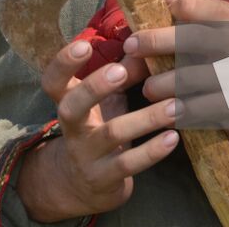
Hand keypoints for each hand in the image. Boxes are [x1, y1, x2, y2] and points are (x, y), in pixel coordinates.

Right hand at [15, 38, 178, 220]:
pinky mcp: (103, 179)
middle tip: (120, 71)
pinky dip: (152, 151)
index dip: (63, 63)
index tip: (84, 44)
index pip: (52, 81)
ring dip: (146, 118)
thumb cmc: (99, 127)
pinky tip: (173, 137)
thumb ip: (124, 71)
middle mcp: (72, 129)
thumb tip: (147, 44)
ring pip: (112, 134)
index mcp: (67, 102)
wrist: (83, 185)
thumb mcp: (107, 98)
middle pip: (72, 107)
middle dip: (94, 88)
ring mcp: (85, 155)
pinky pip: (127, 164)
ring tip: (176, 105)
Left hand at [123, 0, 228, 153]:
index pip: (194, 4)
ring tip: (146, 89)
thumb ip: (168, 4)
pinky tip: (166, 110)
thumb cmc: (204, 57)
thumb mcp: (190, 27)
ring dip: (163, 82)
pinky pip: (201, 108)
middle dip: (156, 41)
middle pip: (194, 37)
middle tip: (130, 48)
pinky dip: (179, 109)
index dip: (168, 10)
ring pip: (194, 76)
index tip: (146, 20)